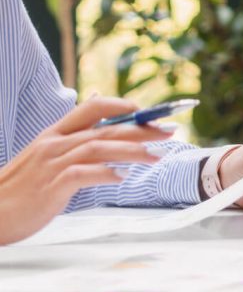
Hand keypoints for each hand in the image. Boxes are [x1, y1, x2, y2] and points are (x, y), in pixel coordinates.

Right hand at [0, 97, 175, 244]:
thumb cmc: (23, 185)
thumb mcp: (46, 153)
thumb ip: (73, 136)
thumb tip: (99, 109)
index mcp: (55, 133)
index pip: (93, 107)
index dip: (123, 105)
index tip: (149, 111)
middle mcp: (55, 144)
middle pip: (105, 128)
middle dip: (141, 128)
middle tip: (170, 130)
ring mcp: (52, 164)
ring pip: (99, 147)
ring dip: (133, 150)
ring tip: (158, 154)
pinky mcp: (51, 186)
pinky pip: (82, 174)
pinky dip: (105, 173)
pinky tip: (124, 176)